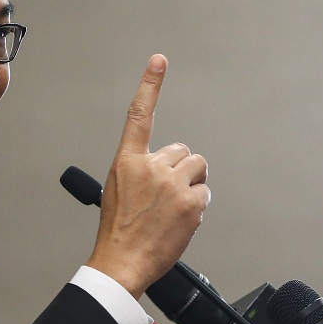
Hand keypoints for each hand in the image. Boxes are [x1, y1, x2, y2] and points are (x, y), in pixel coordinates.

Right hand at [86, 54, 209, 298]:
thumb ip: (141, 171)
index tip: (158, 61)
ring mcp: (171, 184)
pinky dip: (197, 205)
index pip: (139, 115)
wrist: (122, 262)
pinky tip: (181, 220)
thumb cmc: (118, 231)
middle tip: (166, 195)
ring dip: (192, 184)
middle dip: (181, 169)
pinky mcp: (190, 202)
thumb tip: (165, 170)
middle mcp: (150, 167)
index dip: (150, 85)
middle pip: (182, 151)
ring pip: (197, 168)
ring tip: (174, 208)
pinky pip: (205, 192)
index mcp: (127, 161)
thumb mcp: (117, 191)